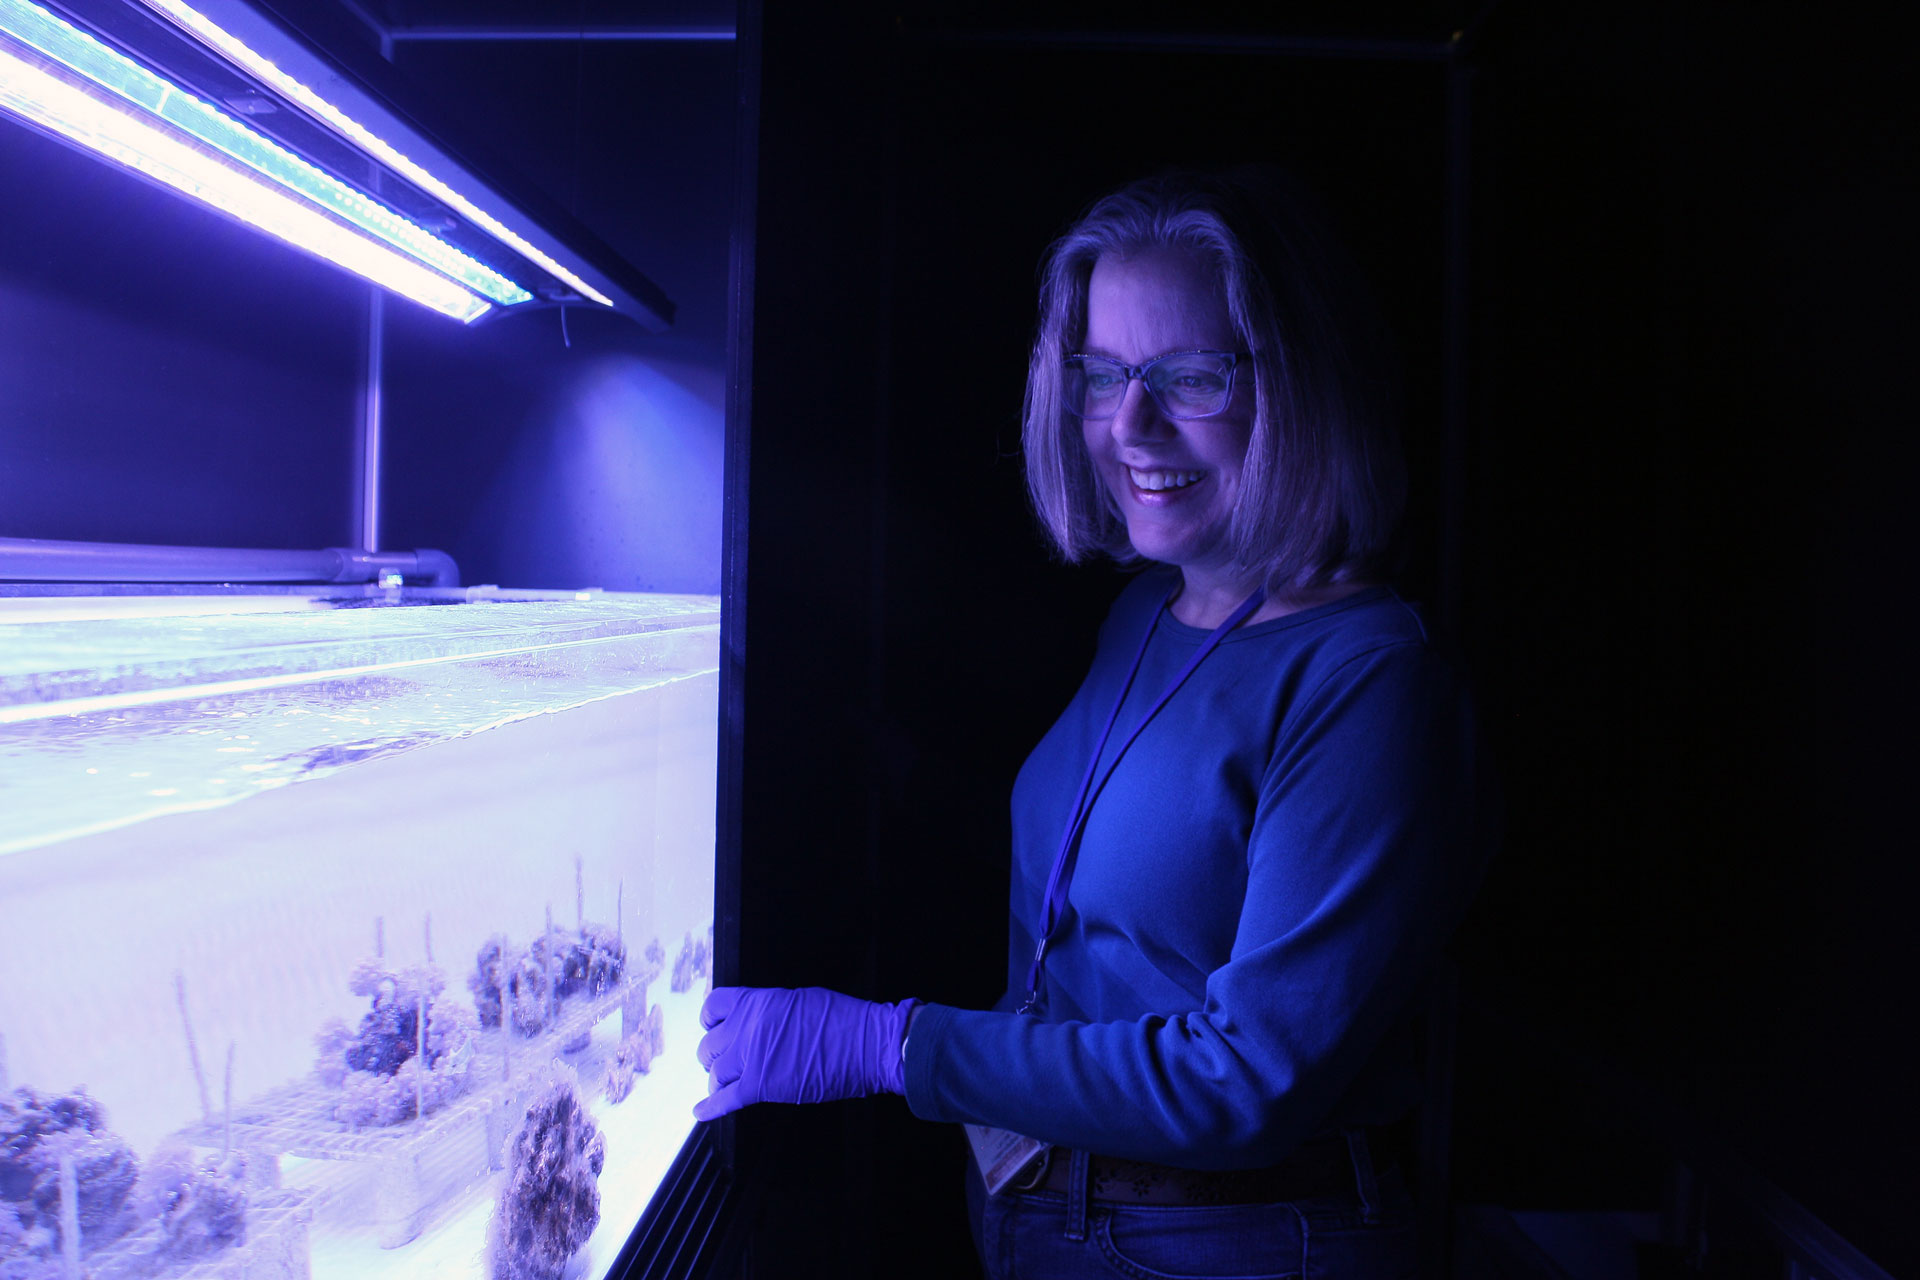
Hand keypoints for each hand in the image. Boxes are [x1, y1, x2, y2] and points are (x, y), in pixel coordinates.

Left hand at [693, 987, 917, 1120]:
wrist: (868, 1044)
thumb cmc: (844, 1021)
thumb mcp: (800, 1001)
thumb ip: (770, 1011)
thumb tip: (759, 1023)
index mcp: (759, 1002)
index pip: (713, 1007)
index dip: (710, 1022)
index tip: (712, 1029)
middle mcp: (749, 1026)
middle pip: (709, 1045)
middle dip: (715, 1057)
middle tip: (726, 1065)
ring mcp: (752, 1056)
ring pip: (714, 1073)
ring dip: (719, 1081)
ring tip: (727, 1086)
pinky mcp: (761, 1085)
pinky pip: (725, 1099)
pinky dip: (710, 1108)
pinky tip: (700, 1112)